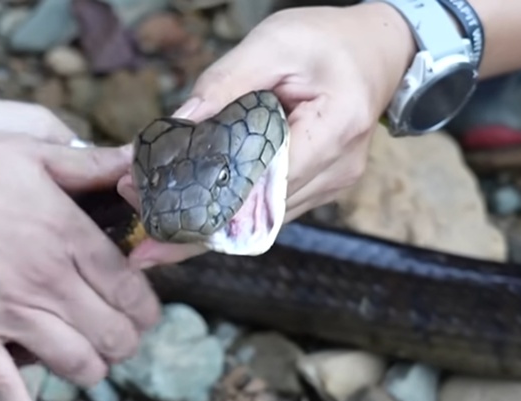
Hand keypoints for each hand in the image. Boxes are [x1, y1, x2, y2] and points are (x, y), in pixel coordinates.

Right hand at [0, 122, 159, 400]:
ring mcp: (8, 315)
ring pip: (78, 365)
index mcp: (69, 238)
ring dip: (93, 366)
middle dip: (126, 338)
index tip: (142, 308)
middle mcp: (47, 283)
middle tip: (118, 331)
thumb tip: (142, 163)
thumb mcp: (36, 152)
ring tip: (87, 353)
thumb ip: (95, 164)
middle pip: (115, 335)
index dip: (146, 308)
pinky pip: (7, 391)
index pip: (132, 292)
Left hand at [117, 3, 415, 267]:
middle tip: (143, 239)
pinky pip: (269, 211)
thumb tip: (179, 125)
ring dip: (210, 227)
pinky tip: (192, 218)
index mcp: (333, 130)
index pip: (265, 183)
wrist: (377, 52)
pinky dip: (231, 215)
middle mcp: (336, 170)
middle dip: (198, 227)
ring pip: (262, 223)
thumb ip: (225, 83)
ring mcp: (331, 185)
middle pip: (259, 215)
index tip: (161, 224)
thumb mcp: (274, 44)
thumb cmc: (328, 41)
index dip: (211, 209)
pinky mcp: (319, 188)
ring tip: (155, 229)